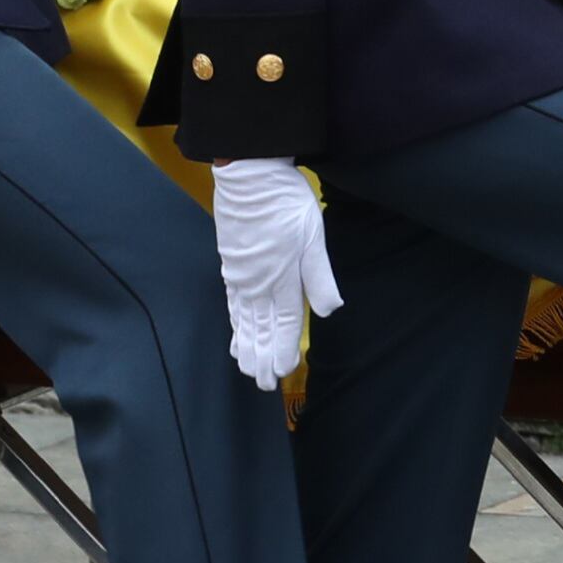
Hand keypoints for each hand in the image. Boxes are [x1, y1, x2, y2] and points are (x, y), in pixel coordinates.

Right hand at [211, 158, 341, 388]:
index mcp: (280, 279)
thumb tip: (331, 311)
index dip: (283, 350)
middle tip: (263, 384)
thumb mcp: (313, 236)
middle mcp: (257, 284)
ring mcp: (241, 276)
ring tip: (246, 367)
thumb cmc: (286, 205)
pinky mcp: (231, 265)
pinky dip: (234, 322)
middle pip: (259, 328)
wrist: (250, 178)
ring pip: (243, 319)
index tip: (283, 372)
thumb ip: (320, 276)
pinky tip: (235, 331)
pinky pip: (232, 303)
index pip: (284, 324)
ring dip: (245, 345)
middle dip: (261, 357)